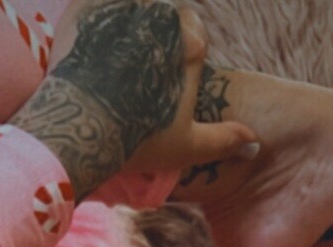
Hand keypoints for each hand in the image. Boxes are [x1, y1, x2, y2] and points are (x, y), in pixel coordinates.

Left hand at [11, 2, 255, 199]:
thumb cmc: (135, 141)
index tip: (157, 81)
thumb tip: (254, 143)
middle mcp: (162, 15)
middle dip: (149, 40)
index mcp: (189, 42)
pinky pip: (95, 5)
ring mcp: (125, 7)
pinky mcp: (88, 6)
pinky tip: (87, 48)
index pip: (191, 32)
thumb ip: (223, 139)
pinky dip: (93, 22)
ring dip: (122, 29)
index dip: (176, 55)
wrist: (78, 131)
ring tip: (106, 63)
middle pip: (160, 18)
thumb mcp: (186, 146)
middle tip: (128, 76)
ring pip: (130, 11)